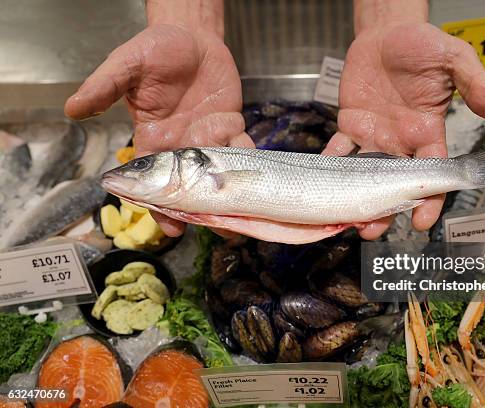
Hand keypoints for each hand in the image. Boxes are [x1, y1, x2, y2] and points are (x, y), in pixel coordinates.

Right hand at [65, 24, 252, 236]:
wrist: (191, 36)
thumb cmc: (156, 49)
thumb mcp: (126, 65)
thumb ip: (104, 87)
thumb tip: (72, 109)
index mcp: (154, 141)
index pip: (155, 182)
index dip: (161, 206)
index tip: (171, 228)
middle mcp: (182, 147)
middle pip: (191, 187)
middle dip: (202, 210)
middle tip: (215, 230)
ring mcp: (209, 139)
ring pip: (219, 174)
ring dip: (230, 194)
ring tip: (240, 217)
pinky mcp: (231, 125)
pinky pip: (241, 148)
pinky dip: (248, 161)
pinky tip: (254, 177)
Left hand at [323, 21, 484, 238]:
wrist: (386, 32)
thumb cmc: (423, 45)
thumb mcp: (454, 59)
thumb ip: (476, 85)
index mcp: (427, 132)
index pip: (431, 175)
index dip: (428, 200)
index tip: (421, 223)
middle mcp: (400, 142)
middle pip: (394, 184)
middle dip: (385, 209)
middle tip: (372, 230)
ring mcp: (374, 136)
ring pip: (365, 175)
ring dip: (355, 196)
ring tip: (347, 219)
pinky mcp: (351, 124)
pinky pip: (339, 149)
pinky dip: (330, 164)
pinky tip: (321, 180)